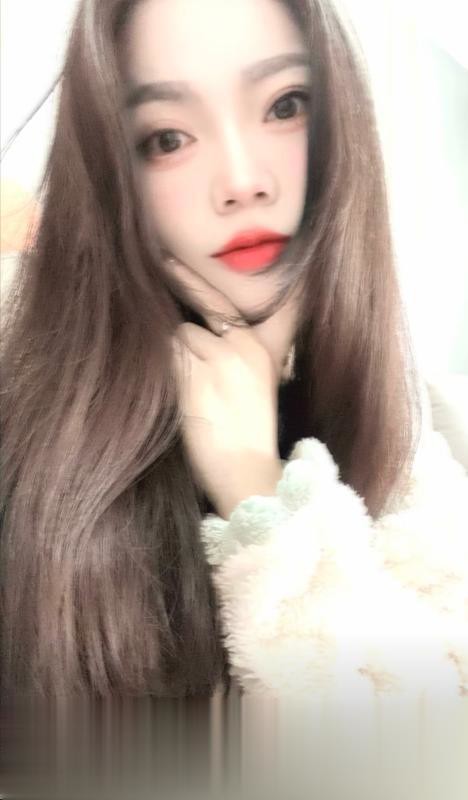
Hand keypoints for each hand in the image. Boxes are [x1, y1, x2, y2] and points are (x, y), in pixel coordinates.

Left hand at [167, 256, 282, 519]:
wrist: (249, 473)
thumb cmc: (247, 434)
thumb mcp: (256, 383)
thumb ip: (233, 351)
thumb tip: (189, 329)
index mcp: (257, 347)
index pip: (218, 304)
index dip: (188, 281)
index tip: (164, 259)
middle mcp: (238, 347)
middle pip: (187, 325)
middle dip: (177, 343)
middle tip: (169, 344)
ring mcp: (216, 363)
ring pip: (172, 344)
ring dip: (169, 365)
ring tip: (186, 397)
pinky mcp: (194, 383)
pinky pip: (164, 365)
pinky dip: (162, 378)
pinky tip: (174, 400)